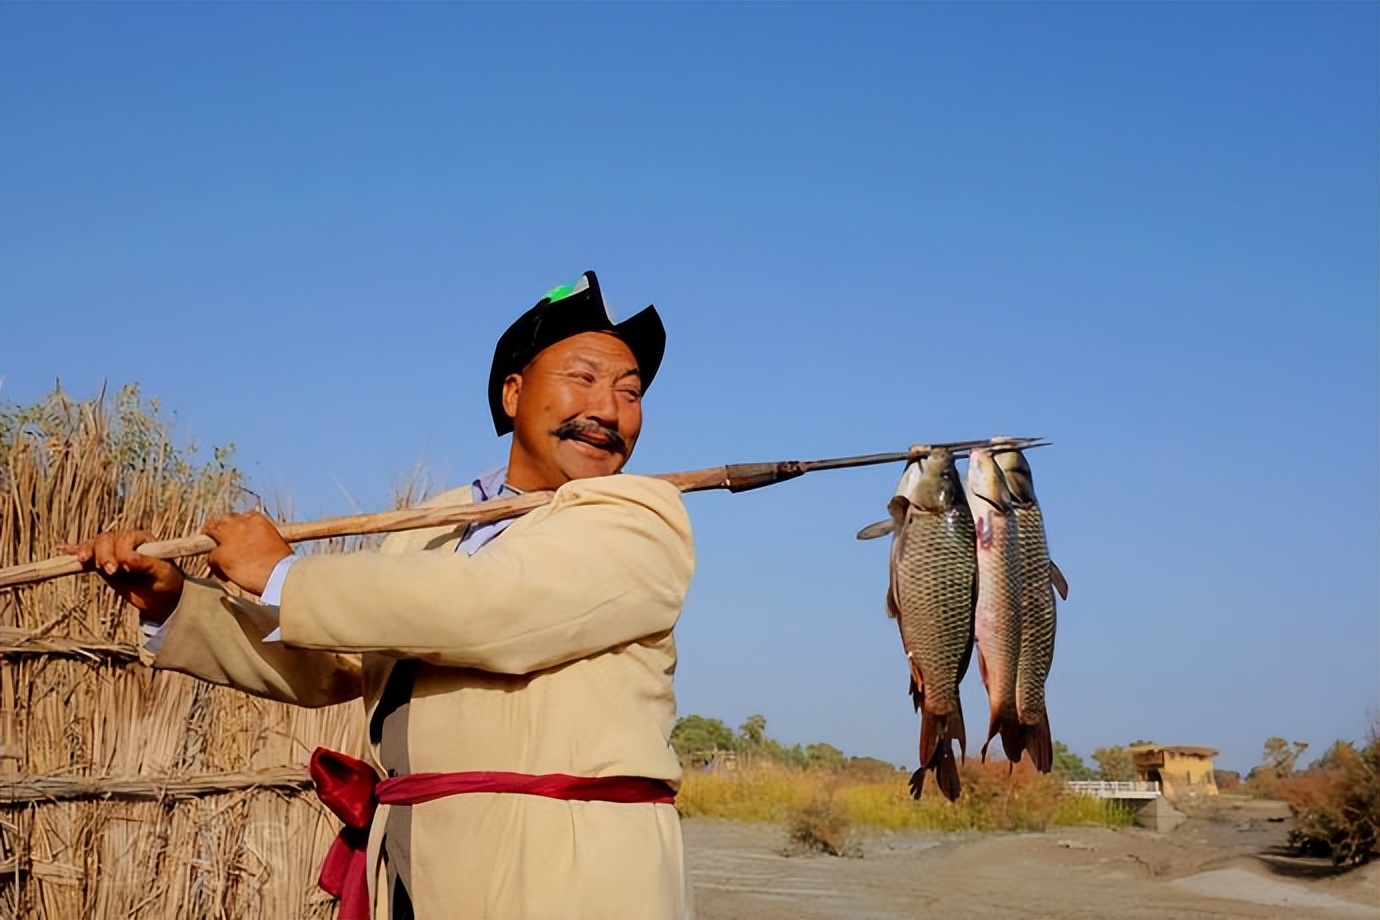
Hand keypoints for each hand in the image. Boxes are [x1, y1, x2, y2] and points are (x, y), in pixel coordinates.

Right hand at [62, 530, 184, 623]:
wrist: (161, 597)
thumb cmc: (167, 581)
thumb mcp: (162, 573)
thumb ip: (146, 564)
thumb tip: (129, 558)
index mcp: (142, 539)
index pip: (125, 538)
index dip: (122, 551)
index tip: (127, 566)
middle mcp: (125, 541)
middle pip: (105, 540)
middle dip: (103, 554)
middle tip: (110, 571)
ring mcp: (112, 552)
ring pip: (94, 546)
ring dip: (87, 552)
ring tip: (83, 561)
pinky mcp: (102, 563)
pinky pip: (87, 556)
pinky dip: (76, 553)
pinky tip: (65, 551)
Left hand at [202, 511, 291, 596]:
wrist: (280, 574)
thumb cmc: (283, 562)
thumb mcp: (276, 541)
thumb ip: (260, 537)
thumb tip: (255, 545)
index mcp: (256, 519)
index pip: (239, 517)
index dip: (235, 526)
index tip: (236, 534)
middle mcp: (240, 524)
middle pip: (222, 521)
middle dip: (219, 529)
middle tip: (216, 539)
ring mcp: (229, 538)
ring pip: (212, 533)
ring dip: (212, 542)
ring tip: (215, 555)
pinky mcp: (222, 554)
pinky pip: (211, 558)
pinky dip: (216, 567)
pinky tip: (225, 576)